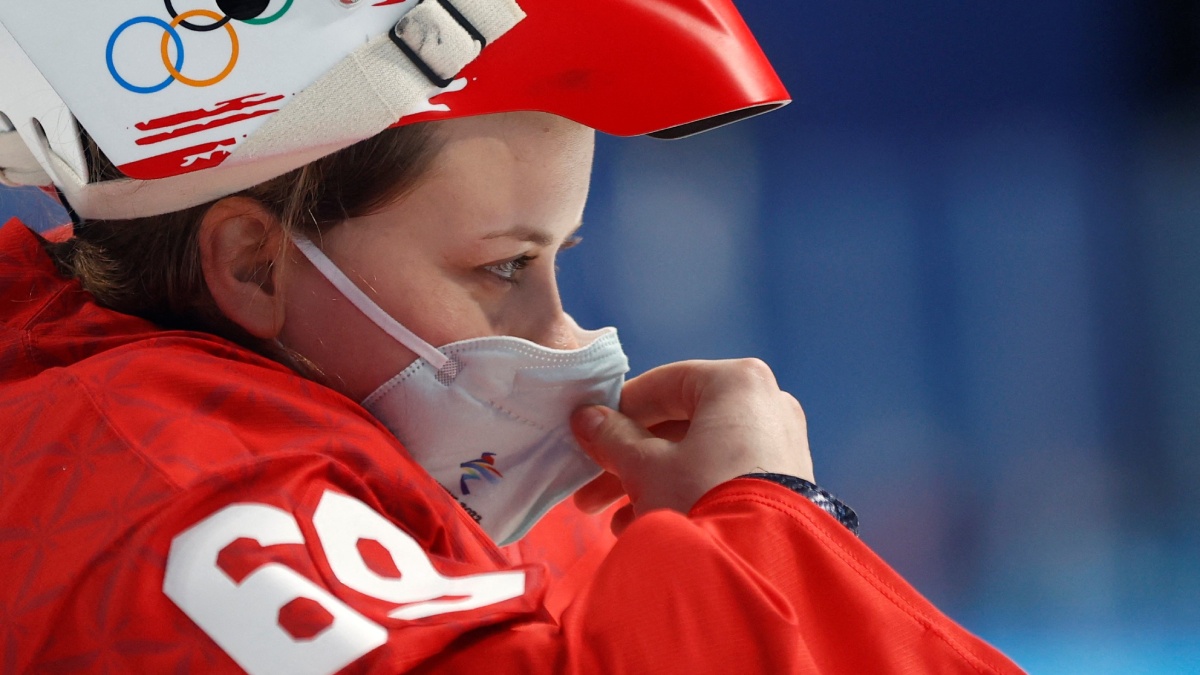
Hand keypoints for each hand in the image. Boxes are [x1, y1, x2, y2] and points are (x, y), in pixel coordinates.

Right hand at [570, 358, 812, 533]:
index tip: (591, 432)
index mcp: (737, 382)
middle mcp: (768, 403)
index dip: (620, 410)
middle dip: (630, 459)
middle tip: (591, 488)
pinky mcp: (787, 482)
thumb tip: (587, 419)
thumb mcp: (646, 468)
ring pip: (700, 454)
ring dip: (652, 482)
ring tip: (615, 521)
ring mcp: (782, 444)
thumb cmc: (702, 497)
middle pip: (680, 424)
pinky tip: (651, 528)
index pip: (664, 383)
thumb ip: (612, 438)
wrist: (764, 565)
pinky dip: (687, 492)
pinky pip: (724, 475)